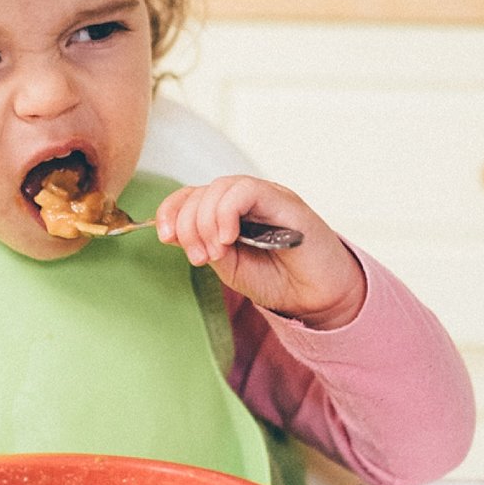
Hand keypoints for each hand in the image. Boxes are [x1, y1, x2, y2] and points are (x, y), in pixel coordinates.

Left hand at [154, 175, 366, 330]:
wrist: (318, 297)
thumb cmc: (277, 280)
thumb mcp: (229, 267)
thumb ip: (205, 246)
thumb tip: (176, 232)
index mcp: (228, 212)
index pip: (190, 195)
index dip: (170, 211)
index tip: (165, 237)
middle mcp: (245, 199)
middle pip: (200, 191)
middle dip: (188, 225)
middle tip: (199, 256)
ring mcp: (265, 196)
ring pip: (219, 187)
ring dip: (206, 221)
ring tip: (216, 252)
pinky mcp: (284, 200)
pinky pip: (245, 190)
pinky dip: (227, 212)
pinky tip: (229, 238)